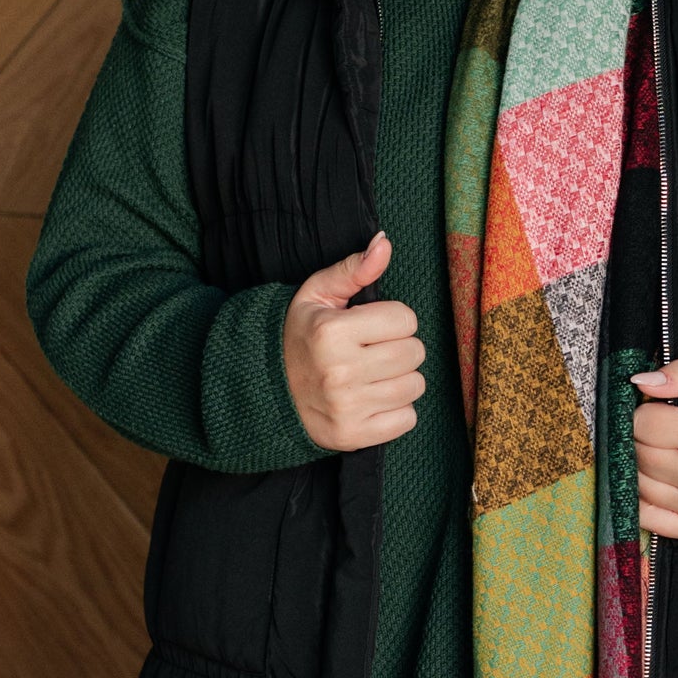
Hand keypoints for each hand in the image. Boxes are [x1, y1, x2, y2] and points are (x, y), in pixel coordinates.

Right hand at [282, 231, 425, 450]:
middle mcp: (341, 371)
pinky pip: (408, 419)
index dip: (392, 319)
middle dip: (399, 347)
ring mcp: (348, 407)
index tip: (371, 326)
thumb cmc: (298, 336)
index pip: (405, 319)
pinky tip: (373, 399)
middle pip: (414, 353)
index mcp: (333, 332)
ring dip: (400, 379)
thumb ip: (353, 269)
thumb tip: (384, 242)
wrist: (263, 389)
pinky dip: (397, 410)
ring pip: (415, 386)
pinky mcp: (353, 435)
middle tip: (373, 351)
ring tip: (373, 375)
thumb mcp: (317, 295)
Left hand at [630, 355, 677, 539]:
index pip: (642, 423)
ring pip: (637, 483)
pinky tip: (663, 483)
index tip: (665, 414)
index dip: (647, 413)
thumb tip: (640, 382)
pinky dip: (644, 499)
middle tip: (666, 435)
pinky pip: (645, 516)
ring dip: (643, 468)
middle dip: (644, 440)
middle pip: (637, 454)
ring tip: (668, 456)